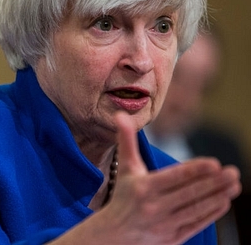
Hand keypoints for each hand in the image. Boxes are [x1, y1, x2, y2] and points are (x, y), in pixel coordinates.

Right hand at [103, 112, 241, 243]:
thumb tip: (121, 115)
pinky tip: (224, 202)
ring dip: (217, 197)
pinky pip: (195, 224)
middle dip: (213, 183)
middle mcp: (153, 206)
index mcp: (143, 187)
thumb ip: (126, 141)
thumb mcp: (125, 168)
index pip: (173, 177)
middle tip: (233, 171)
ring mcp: (163, 224)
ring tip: (234, 185)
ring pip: (195, 208)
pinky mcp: (172, 238)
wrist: (113, 233)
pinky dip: (211, 214)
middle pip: (189, 193)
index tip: (215, 163)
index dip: (195, 170)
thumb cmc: (123, 195)